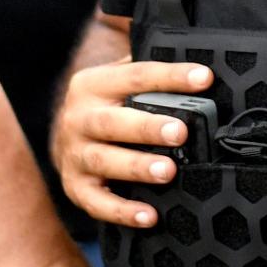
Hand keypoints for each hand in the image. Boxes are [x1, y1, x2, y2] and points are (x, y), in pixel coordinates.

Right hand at [53, 59, 211, 228]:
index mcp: (92, 84)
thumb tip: (194, 50)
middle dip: (147, 127)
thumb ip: (146, 65)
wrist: (63, 135)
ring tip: (168, 171)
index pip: (135, 76)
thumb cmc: (108, 104)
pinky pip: (97, 203)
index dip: (170, 76)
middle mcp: (78, 118)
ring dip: (137, 167)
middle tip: (180, 132)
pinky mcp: (75, 187)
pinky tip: (149, 216)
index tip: (204, 78)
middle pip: (112, 122)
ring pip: (104, 161)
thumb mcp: (118, 77)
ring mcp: (74, 154)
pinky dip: (122, 211)